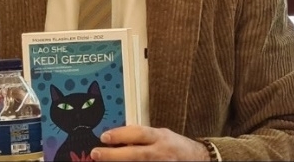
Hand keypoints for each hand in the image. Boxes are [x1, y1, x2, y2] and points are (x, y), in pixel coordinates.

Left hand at [91, 125, 209, 160]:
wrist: (197, 159)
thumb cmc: (176, 145)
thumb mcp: (160, 134)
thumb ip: (141, 135)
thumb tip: (118, 136)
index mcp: (160, 137)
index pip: (138, 134)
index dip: (120, 135)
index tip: (104, 137)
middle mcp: (160, 152)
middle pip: (135, 155)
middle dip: (114, 155)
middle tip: (96, 153)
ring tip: (103, 161)